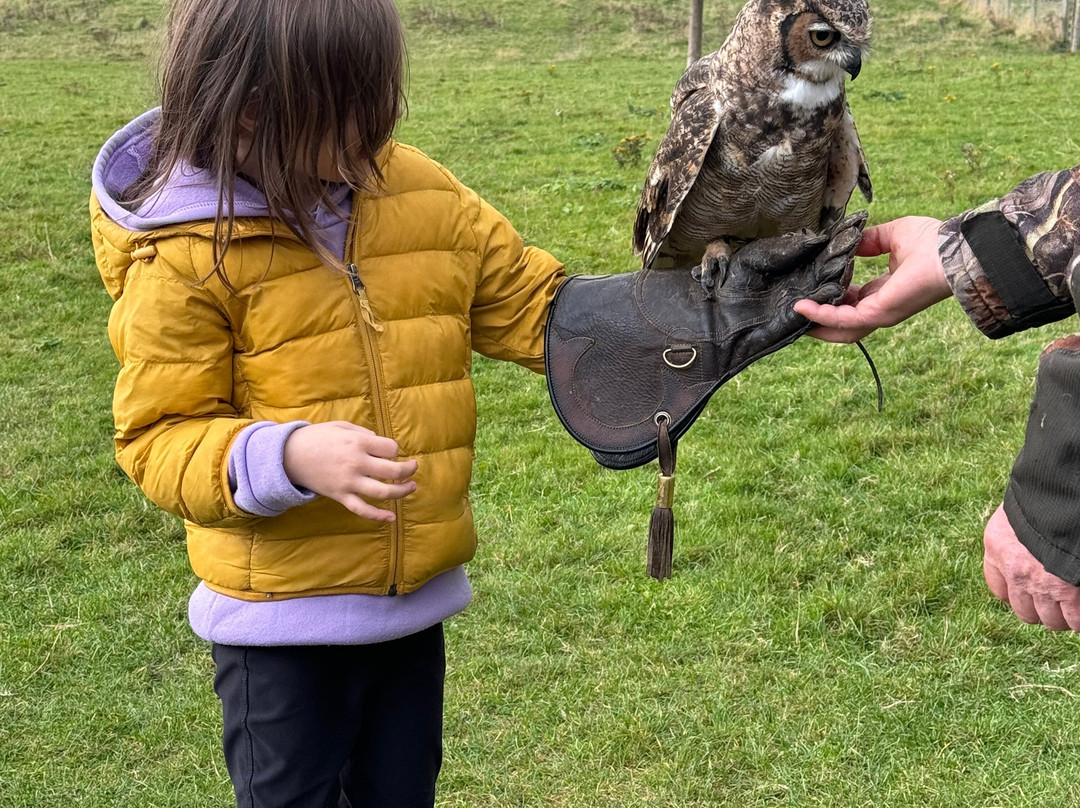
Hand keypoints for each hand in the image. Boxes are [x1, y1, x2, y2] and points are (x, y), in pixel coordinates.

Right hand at [282, 421, 416, 521]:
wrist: (289, 455)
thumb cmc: (317, 437)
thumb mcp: (342, 427)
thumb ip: (364, 434)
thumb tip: (383, 445)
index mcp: (357, 443)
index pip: (391, 448)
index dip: (394, 449)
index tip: (388, 450)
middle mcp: (356, 463)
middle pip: (393, 471)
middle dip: (408, 470)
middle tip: (413, 467)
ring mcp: (348, 482)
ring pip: (383, 492)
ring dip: (402, 491)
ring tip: (411, 487)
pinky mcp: (340, 496)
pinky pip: (362, 510)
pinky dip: (378, 516)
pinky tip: (391, 518)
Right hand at [793, 216, 952, 342]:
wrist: (953, 251)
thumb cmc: (932, 243)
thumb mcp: (892, 235)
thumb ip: (870, 240)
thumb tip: (850, 241)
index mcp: (885, 292)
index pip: (852, 303)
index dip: (830, 298)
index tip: (811, 287)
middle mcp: (880, 308)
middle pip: (842, 324)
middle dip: (818, 320)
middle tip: (795, 309)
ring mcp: (878, 314)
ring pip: (839, 329)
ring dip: (814, 323)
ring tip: (792, 312)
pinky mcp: (877, 314)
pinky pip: (842, 320)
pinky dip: (820, 315)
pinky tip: (802, 306)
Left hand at [983, 504, 1079, 630]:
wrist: (1062, 493)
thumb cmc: (1045, 496)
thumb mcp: (1021, 513)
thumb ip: (1020, 536)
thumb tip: (1032, 550)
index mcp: (997, 547)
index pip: (999, 589)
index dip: (1018, 593)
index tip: (1032, 591)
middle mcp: (1014, 570)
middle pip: (1025, 612)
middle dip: (1043, 609)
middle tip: (1059, 600)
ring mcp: (1041, 584)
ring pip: (1052, 620)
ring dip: (1065, 616)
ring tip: (1074, 604)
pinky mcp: (1068, 592)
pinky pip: (1076, 620)